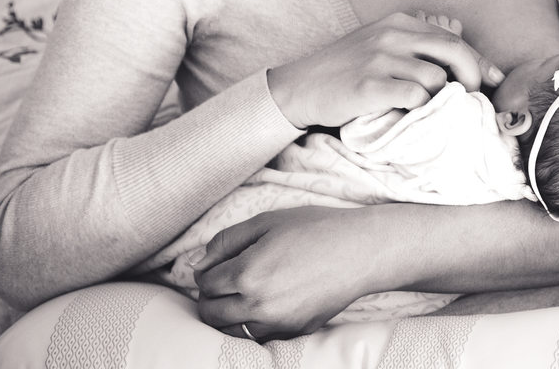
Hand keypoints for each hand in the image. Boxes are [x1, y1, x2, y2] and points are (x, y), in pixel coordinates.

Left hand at [192, 207, 384, 340]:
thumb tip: (198, 262)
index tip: (218, 264)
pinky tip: (263, 305)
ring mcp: (277, 322)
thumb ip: (226, 241)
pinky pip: (257, 337)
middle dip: (210, 296)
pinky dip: (250, 324)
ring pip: (229, 330)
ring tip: (240, 294)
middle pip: (210, 312)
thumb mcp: (268, 222)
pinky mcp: (294, 332)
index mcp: (247, 273)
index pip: (205, 283)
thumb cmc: (316, 229)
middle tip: (224, 281)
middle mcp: (258, 304)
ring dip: (226, 314)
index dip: (207, 272)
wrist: (360, 251)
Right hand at [268, 11, 503, 128]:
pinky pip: (415, 97)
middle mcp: (391, 35)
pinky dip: (421, 109)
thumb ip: (416, 41)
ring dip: (442, 99)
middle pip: (453, 51)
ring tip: (433, 109)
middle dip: (472, 77)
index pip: (452, 38)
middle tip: (472, 97)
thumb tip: (459, 35)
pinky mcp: (369, 85)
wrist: (300, 87)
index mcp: (398, 22)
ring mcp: (380, 59)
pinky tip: (412, 114)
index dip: (478, 60)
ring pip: (436, 78)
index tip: (494, 79)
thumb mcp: (380, 43)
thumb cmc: (344, 69)